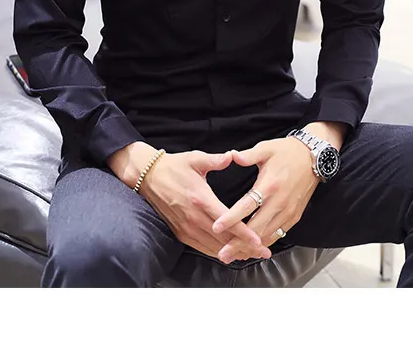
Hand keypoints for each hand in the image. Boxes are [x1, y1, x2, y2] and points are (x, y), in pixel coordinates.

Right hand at [140, 149, 269, 259]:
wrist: (149, 177)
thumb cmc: (174, 166)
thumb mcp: (195, 159)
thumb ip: (215, 160)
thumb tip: (232, 156)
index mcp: (200, 198)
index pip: (227, 220)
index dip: (244, 233)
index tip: (259, 242)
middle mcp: (193, 216)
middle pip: (223, 239)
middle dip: (245, 247)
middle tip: (264, 253)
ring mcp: (186, 227)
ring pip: (213, 246)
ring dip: (233, 252)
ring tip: (251, 255)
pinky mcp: (180, 232)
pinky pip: (201, 247)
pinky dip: (217, 252)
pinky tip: (228, 253)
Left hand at [210, 138, 318, 263]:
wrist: (313, 158)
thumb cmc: (286, 152)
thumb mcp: (266, 148)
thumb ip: (248, 155)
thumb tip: (231, 155)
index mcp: (269, 185)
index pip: (247, 206)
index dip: (231, 218)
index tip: (216, 226)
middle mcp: (279, 202)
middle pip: (256, 228)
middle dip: (238, 243)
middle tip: (222, 254)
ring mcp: (288, 212)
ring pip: (267, 236)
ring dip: (250, 248)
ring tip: (232, 256)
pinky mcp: (294, 217)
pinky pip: (277, 235)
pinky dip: (264, 244)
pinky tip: (251, 250)